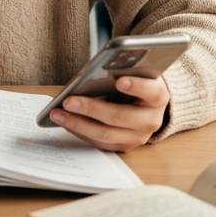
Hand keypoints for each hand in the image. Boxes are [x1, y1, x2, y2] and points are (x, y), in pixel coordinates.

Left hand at [49, 76, 169, 151]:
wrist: (146, 103)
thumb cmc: (135, 81)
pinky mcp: (124, 146)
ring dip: (78, 124)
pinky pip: (99, 142)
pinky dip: (80, 131)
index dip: (136, 86)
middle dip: (92, 109)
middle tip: (69, 101)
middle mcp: (151, 120)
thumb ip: (123, 69)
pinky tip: (64, 121)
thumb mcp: (135, 72)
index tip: (119, 80)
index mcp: (158, 96)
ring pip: (106, 134)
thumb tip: (97, 70)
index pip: (151, 92)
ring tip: (57, 113)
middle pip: (120, 116)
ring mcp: (138, 137)